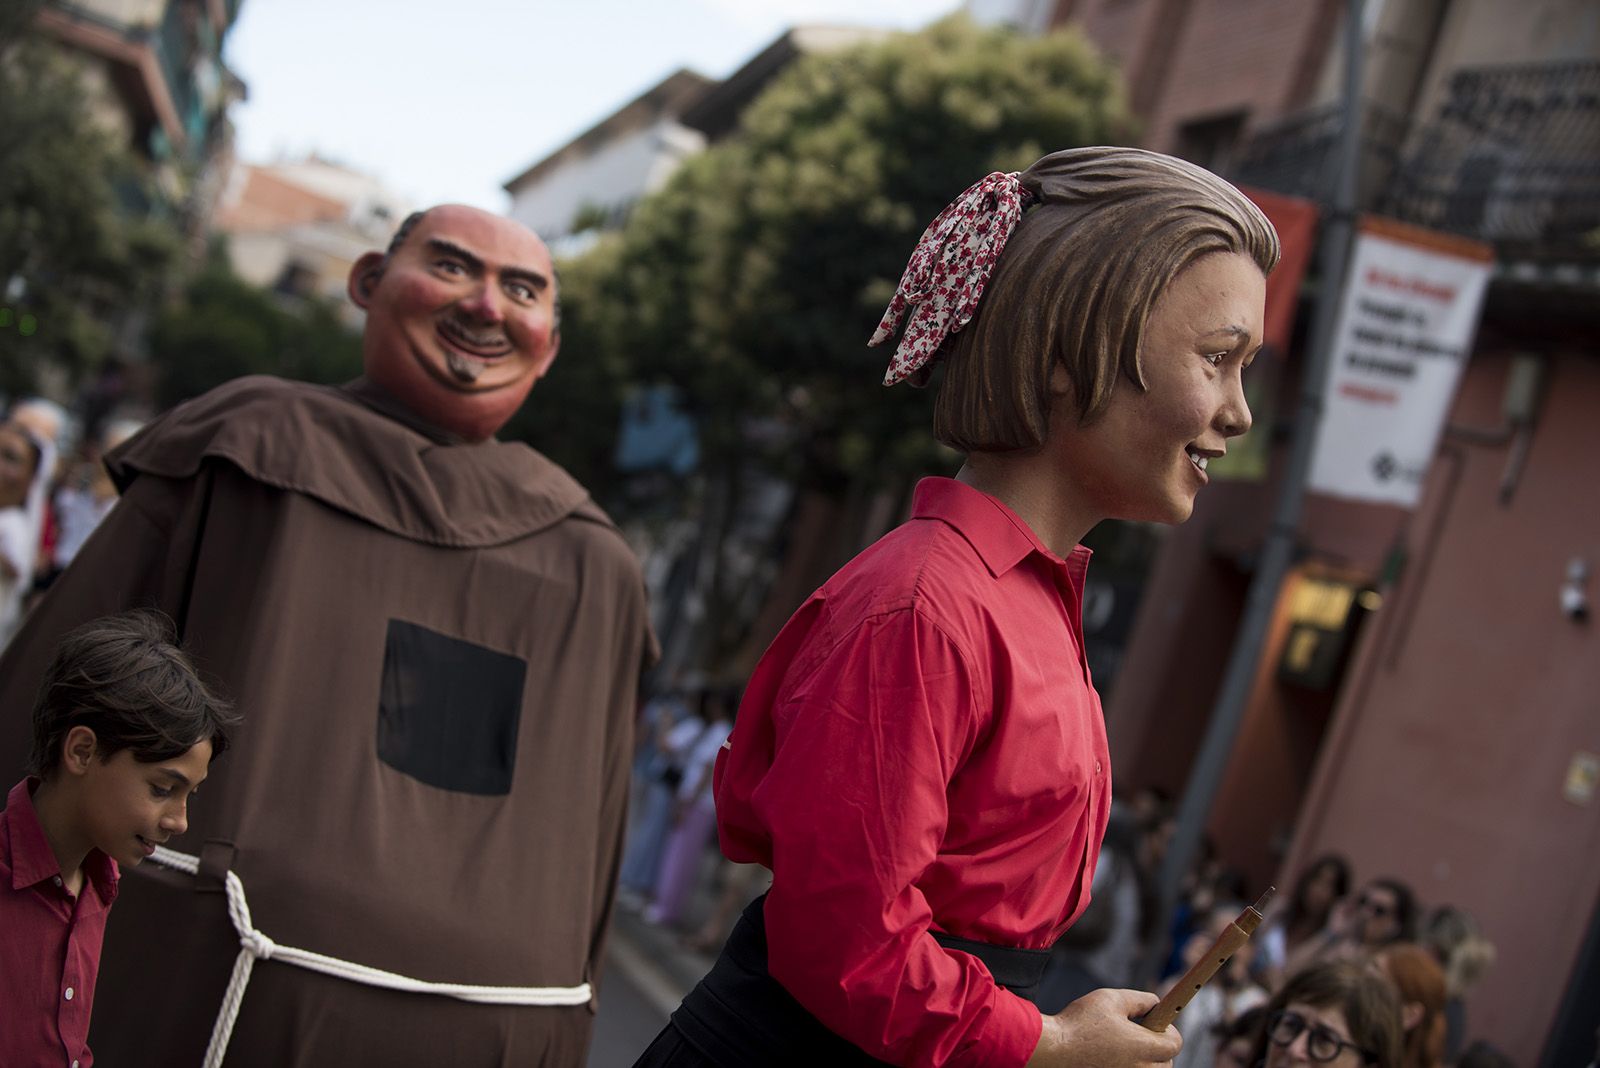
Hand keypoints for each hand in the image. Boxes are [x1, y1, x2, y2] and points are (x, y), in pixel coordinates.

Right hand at [1026, 988, 1181, 1067]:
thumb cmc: (1079, 1022)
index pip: (1175, 1043)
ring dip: (1144, 1060)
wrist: (1052, 1050)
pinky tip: (1110, 1056)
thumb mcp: (1112, 998)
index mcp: (1144, 1046)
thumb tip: (1156, 1004)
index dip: (1168, 1029)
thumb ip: (1141, 999)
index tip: (1155, 1021)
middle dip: (1158, 1047)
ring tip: (1121, 1046)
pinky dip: (1128, 1067)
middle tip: (1137, 1033)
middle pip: (1167, 1063)